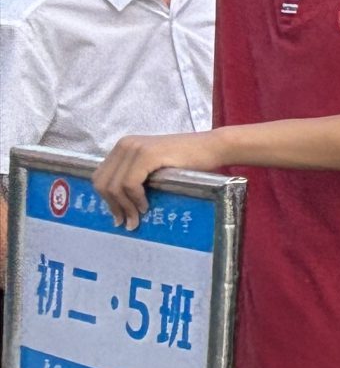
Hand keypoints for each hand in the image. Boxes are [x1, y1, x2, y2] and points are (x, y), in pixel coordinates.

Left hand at [94, 131, 224, 226]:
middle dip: (113, 206)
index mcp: (123, 147)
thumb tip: (117, 205)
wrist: (211, 147)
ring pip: (114, 186)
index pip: (100, 177)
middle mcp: (124, 145)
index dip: (106, 199)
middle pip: (102, 183)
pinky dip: (135, 199)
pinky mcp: (147, 155)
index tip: (118, 216)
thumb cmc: (187, 160)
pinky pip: (130, 184)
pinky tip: (145, 206)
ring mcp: (135, 148)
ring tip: (136, 219)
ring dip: (124, 207)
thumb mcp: (152, 167)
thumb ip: (134, 176)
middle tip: (126, 222)